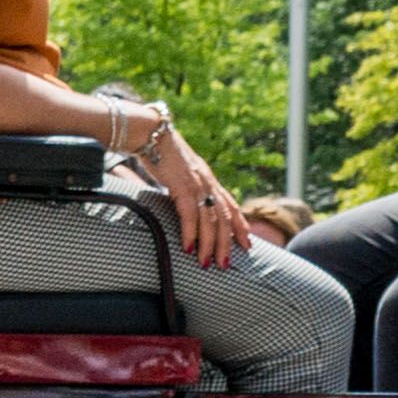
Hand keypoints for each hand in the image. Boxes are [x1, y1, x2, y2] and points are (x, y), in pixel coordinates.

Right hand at [125, 117, 228, 256]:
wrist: (150, 133)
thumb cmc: (160, 152)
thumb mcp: (180, 172)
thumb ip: (186, 187)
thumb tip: (185, 203)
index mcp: (209, 179)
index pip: (231, 206)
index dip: (241, 226)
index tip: (247, 245)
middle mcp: (208, 181)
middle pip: (224, 218)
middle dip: (226, 244)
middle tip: (225, 265)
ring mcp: (197, 183)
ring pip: (210, 220)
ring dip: (209, 244)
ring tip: (205, 263)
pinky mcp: (182, 184)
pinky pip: (189, 213)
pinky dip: (190, 232)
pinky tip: (188, 247)